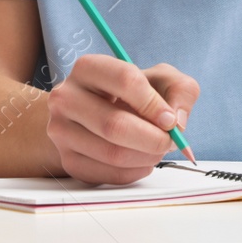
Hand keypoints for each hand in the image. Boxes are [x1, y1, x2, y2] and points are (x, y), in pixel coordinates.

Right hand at [46, 54, 199, 184]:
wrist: (92, 114)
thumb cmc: (129, 95)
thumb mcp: (159, 79)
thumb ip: (180, 90)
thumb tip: (178, 121)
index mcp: (88, 68)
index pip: (124, 79)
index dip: (153, 103)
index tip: (170, 119)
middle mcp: (66, 97)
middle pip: (114, 124)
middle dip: (152, 138)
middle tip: (169, 142)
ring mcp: (61, 131)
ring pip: (112, 153)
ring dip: (146, 157)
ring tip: (156, 150)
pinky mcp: (68, 160)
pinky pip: (108, 175)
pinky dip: (135, 172)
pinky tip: (141, 160)